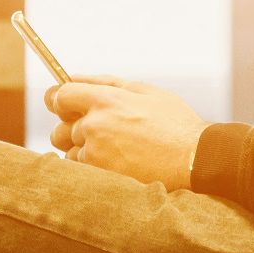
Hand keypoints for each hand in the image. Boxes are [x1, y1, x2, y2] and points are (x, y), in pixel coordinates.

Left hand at [46, 74, 206, 189]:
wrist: (193, 160)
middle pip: (60, 128)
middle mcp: (95, 126)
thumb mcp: (145, 91)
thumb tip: (72, 76)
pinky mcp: (99, 176)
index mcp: (105, 100)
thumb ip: (104, 82)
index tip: (67, 107)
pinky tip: (118, 164)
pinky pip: (81, 171)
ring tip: (115, 151)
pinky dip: (93, 168)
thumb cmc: (173, 123)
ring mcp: (95, 153)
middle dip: (73, 130)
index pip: (60, 96)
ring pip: (70, 152)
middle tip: (101, 133)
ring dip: (83, 151)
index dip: (60, 101)